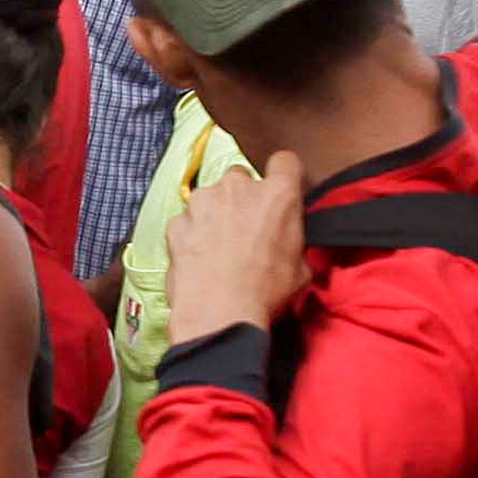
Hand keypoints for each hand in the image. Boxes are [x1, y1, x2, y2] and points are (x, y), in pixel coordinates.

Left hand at [164, 150, 311, 338]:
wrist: (219, 315)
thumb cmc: (266, 294)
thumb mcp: (301, 268)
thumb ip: (293, 240)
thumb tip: (287, 243)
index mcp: (278, 195)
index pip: (285, 162)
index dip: (281, 176)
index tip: (277, 192)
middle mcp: (239, 187)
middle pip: (241, 178)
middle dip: (242, 198)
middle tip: (244, 230)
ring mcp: (203, 201)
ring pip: (210, 198)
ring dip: (214, 215)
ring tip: (217, 250)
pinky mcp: (176, 221)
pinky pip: (185, 221)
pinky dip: (190, 234)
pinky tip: (197, 259)